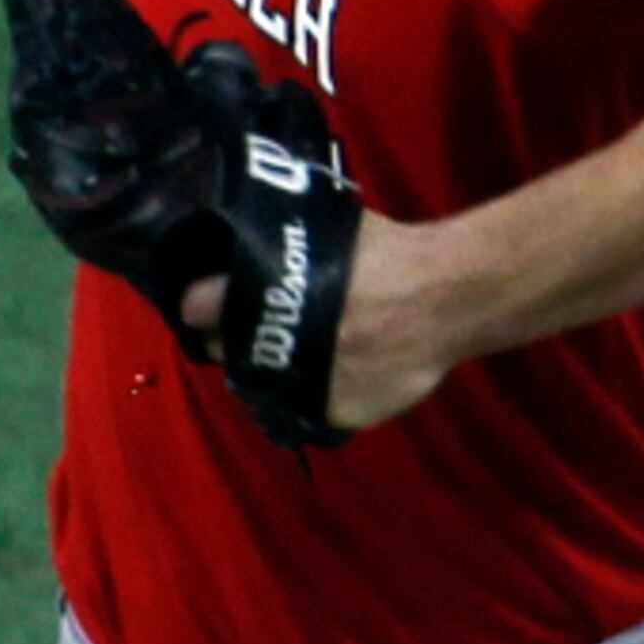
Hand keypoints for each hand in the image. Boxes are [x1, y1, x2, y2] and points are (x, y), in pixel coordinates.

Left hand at [177, 208, 453, 432]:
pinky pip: (302, 405)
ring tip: (286, 350)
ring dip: (264, 367)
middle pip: (224, 347)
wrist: (444, 296)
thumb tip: (242, 244)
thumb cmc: (386, 253)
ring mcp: (300, 382)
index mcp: (263, 290)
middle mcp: (274, 341)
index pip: (199, 306)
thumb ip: (281, 247)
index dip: (201, 302)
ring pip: (259, 382)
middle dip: (231, 335)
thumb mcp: (322, 232)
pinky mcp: (331, 411)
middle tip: (251, 324)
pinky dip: (306, 390)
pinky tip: (323, 370)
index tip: (204, 302)